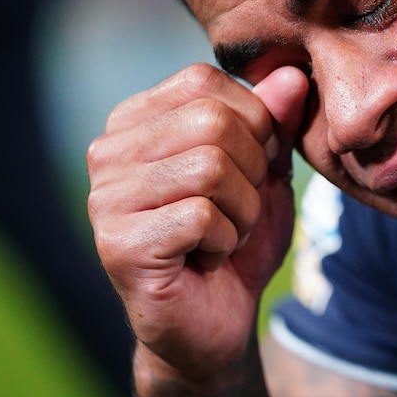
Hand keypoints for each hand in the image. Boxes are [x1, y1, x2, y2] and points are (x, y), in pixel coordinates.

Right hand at [87, 64, 308, 378]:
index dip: (253, 123)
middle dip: (252, 172)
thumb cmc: (237, 238)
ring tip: (223, 234)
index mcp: (138, 121)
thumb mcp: (267, 171)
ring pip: (211, 168)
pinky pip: (202, 217)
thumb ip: (275, 121)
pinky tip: (206, 259)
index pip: (205, 80)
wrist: (218, 321)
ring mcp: (105, 198)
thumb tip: (290, 74)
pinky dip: (226, 241)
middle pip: (213, 122)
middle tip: (237, 210)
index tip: (251, 168)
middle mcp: (108, 151)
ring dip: (243, 211)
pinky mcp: (117, 244)